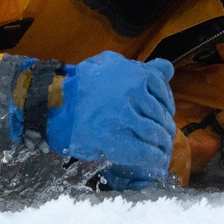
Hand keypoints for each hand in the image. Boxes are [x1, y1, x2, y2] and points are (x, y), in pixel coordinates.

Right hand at [45, 51, 175, 188]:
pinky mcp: (113, 140)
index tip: (164, 113)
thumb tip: (168, 68)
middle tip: (164, 134)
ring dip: (161, 143)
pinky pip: (144, 151)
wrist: (55, 104)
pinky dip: (153, 157)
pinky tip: (154, 158)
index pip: (162, 91)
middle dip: (164, 127)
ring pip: (154, 134)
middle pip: (160, 115)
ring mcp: (123, 118)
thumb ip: (142, 68)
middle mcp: (133, 94)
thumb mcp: (111, 64)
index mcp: (135, 75)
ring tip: (160, 148)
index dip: (166, 104)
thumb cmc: (83, 83)